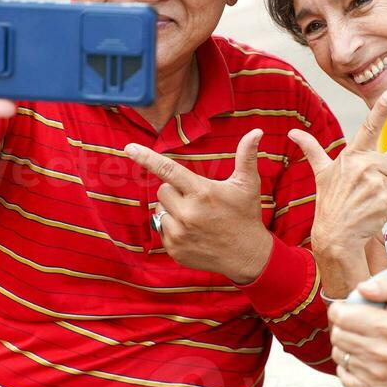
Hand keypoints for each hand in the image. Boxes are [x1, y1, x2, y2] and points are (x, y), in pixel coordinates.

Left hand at [125, 129, 272, 283]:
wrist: (247, 256)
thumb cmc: (246, 215)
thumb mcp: (247, 184)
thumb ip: (247, 156)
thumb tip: (257, 131)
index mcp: (202, 193)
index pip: (168, 170)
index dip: (147, 157)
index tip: (129, 148)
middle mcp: (188, 213)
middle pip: (162, 190)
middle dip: (175, 191)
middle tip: (197, 199)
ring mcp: (179, 233)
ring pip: (159, 210)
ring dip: (172, 210)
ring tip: (195, 217)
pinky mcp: (174, 249)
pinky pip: (160, 229)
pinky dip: (172, 228)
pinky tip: (191, 232)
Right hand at [288, 91, 386, 283]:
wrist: (335, 236)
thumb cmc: (331, 204)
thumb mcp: (321, 174)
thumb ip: (312, 150)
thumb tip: (292, 132)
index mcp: (351, 157)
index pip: (368, 129)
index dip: (381, 110)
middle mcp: (363, 166)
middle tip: (367, 190)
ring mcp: (375, 183)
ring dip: (386, 194)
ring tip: (366, 203)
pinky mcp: (384, 199)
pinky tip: (371, 213)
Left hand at [328, 274, 386, 386]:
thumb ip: (385, 287)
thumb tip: (363, 288)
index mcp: (385, 327)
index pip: (340, 316)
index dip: (339, 310)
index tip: (345, 310)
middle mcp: (380, 351)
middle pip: (337, 335)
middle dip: (342, 327)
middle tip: (354, 325)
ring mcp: (376, 372)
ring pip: (339, 355)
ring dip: (345, 347)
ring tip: (360, 342)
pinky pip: (344, 377)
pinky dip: (347, 368)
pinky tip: (359, 360)